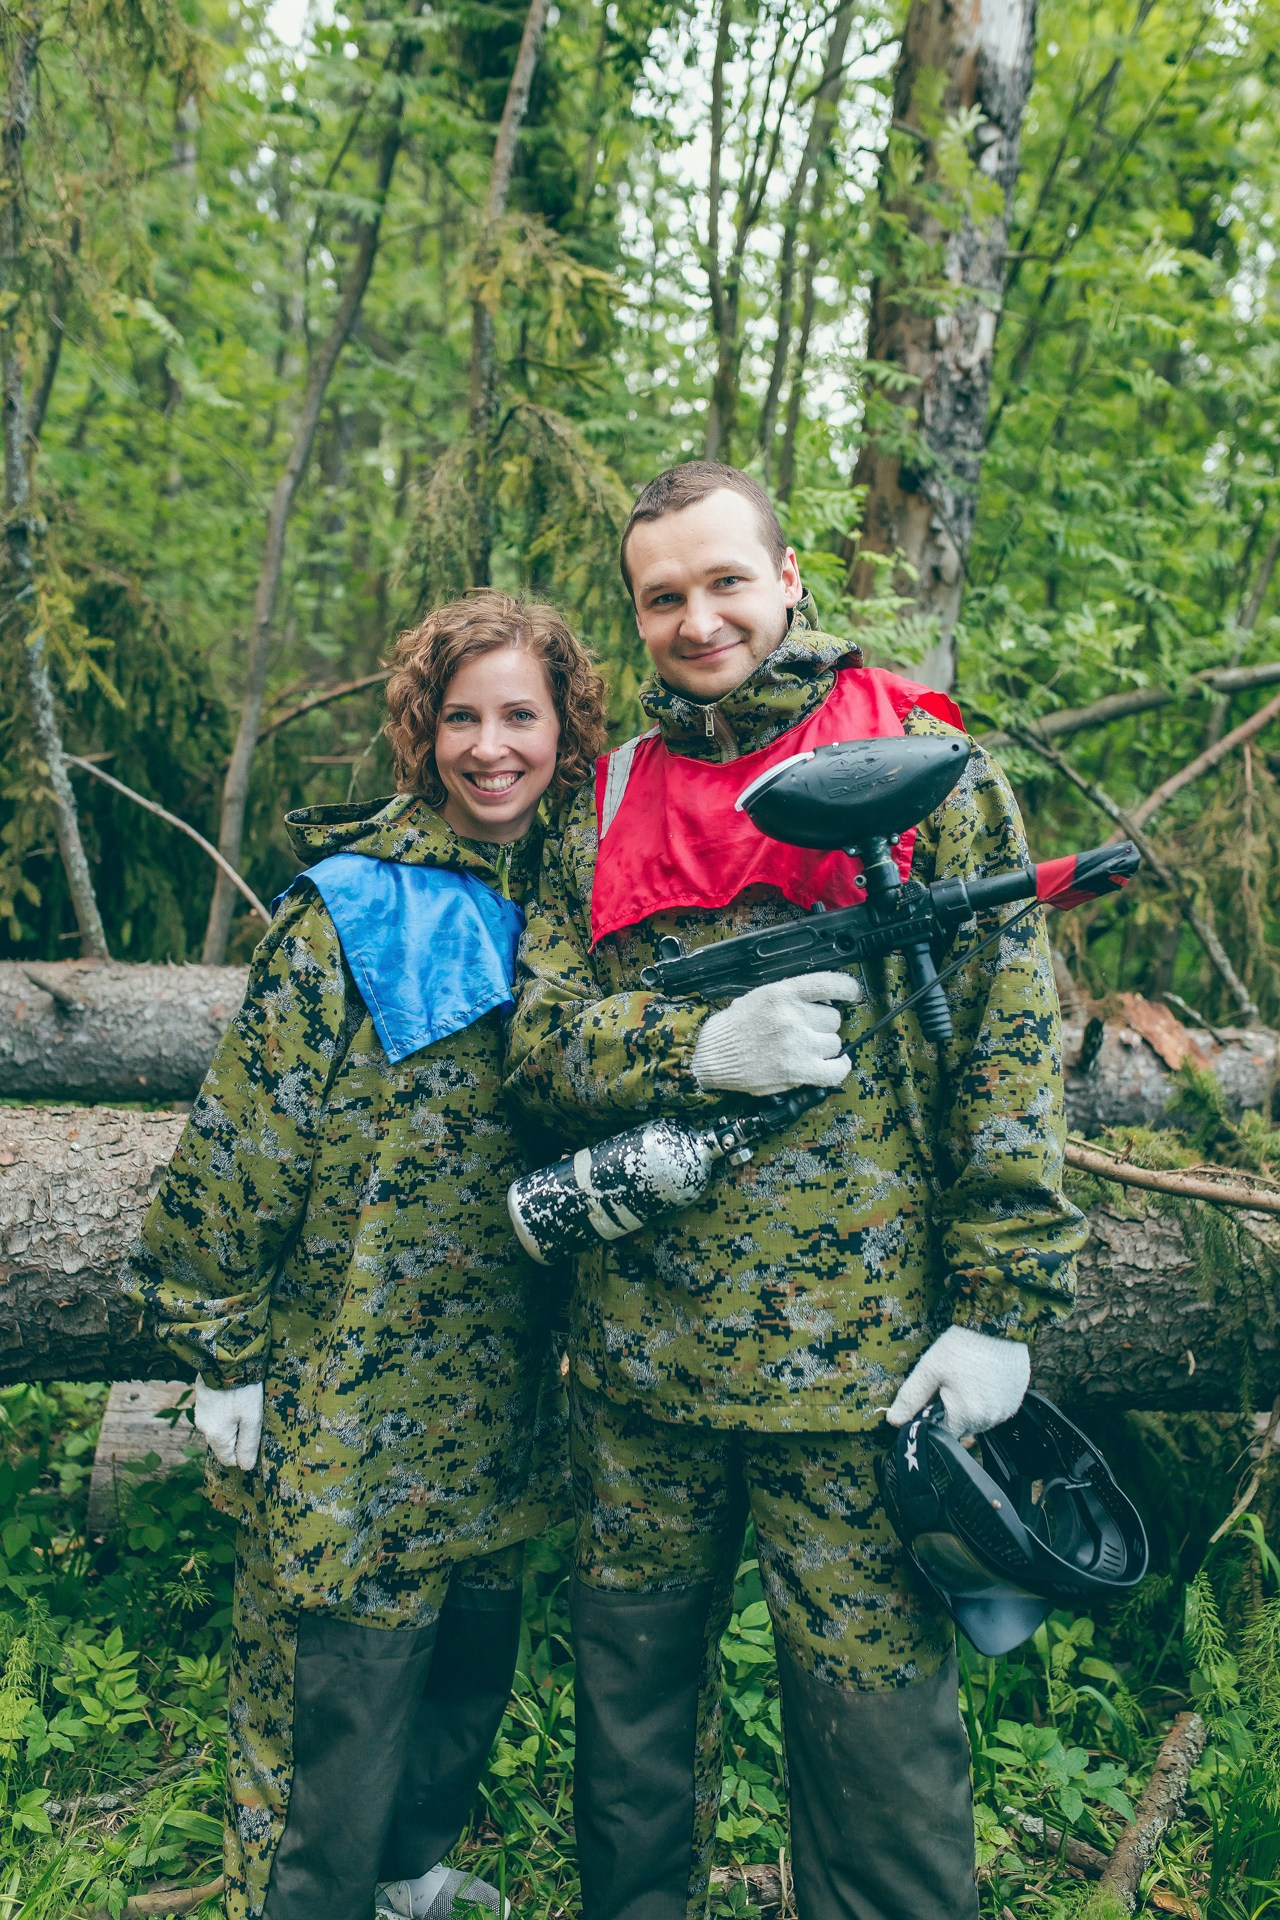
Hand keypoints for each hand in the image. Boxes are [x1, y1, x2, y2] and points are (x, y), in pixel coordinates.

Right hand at [194, 1375, 263, 1468]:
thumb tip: (245, 1467)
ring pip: (220, 1426)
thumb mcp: (252, 1418)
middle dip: (239, 1435)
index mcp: (216, 1436)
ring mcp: (201, 1412)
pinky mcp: (202, 1398)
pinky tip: (237, 1397)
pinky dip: (227, 1409)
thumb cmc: (242, 1390)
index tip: (256, 1437)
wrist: (225, 1358)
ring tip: (247, 1404)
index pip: (228, 1459)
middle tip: (254, 1417)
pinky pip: (216, 1412)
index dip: (243, 1453)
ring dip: (233, 1421)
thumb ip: (248, 1444)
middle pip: (224, 1443)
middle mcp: (203, 1427)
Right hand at [690, 972, 862, 1097]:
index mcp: (782, 994)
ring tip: (805, 1050)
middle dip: (822, 1026)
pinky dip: (838, 1068)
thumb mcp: (757, 998)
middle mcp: (793, 1016)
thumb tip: (819, 1003)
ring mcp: (798, 1044)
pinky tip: (834, 1065)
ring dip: (823, 1047)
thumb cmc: (732, 1029)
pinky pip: (835, 1070)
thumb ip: (788, 998)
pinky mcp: (798, 1070)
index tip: (853, 993)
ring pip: (834, 1043)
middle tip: (806, 1031)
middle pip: (833, 1019)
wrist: (712, 1057)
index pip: (828, 984)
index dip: (847, 988)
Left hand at [886, 1326, 1029, 1438]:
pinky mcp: (1015, 1403)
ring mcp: (1005, 1412)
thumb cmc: (963, 1345)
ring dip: (969, 1409)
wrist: (998, 1325)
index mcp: (966, 1416)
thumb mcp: (930, 1369)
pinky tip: (981, 1380)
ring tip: (965, 1379)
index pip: (941, 1434)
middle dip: (950, 1413)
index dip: (932, 1419)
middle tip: (947, 1384)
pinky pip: (995, 1411)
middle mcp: (989, 1420)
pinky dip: (985, 1401)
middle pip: (961, 1429)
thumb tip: (894, 1421)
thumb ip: (911, 1398)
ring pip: (979, 1421)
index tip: (930, 1399)